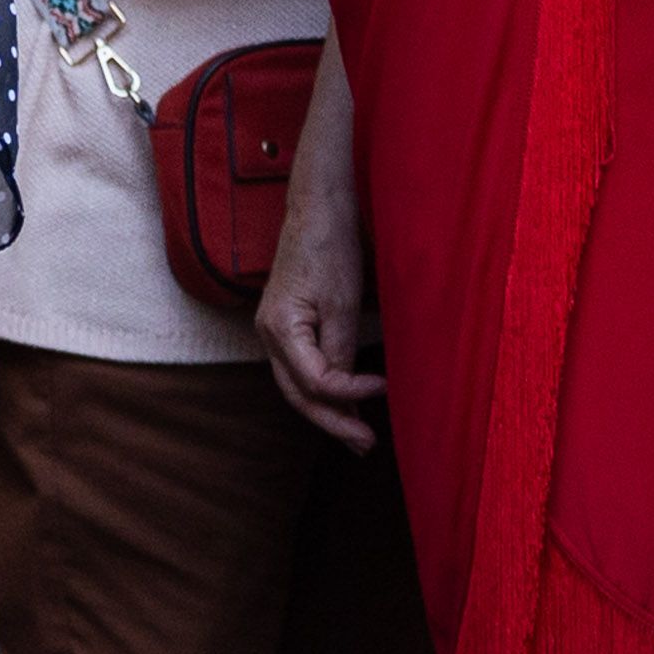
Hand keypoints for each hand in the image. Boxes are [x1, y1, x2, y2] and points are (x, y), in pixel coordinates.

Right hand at [255, 185, 385, 453]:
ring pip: (296, 386)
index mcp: (279, 327)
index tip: (385, 387)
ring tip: (359, 436)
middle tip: (366, 444)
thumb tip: (345, 395)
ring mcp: (273, 331)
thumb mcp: (341, 303)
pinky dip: (323, 390)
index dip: (351, 393)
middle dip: (333, 422)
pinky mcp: (286, 325)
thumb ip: (340, 352)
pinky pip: (300, 369)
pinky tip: (345, 403)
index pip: (315, 381)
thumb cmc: (330, 248)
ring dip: (328, 412)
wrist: (317, 210)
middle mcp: (268, 334)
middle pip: (297, 394)